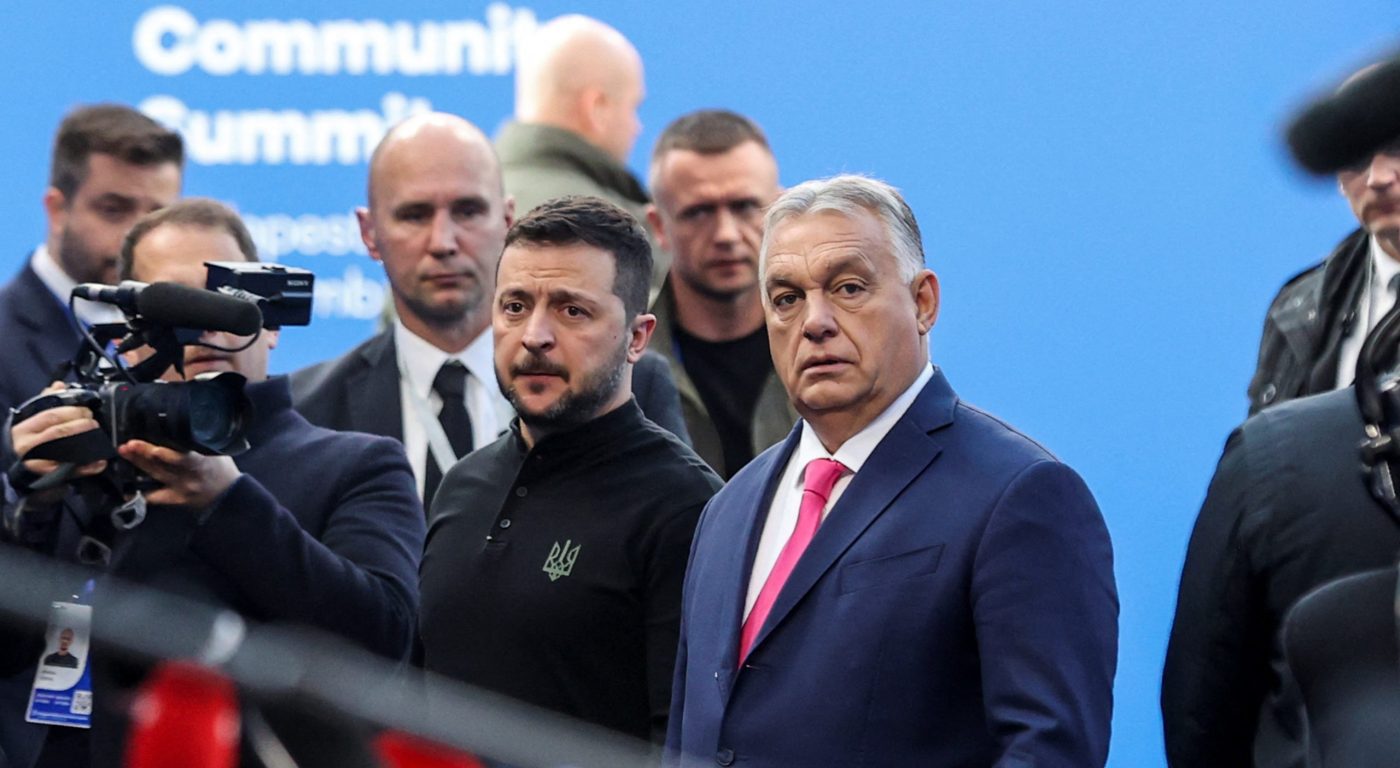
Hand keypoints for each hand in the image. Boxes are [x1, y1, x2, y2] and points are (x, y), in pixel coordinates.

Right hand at [10, 382, 107, 502]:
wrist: (16, 467)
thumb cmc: (28, 440)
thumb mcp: (31, 421)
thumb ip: (46, 402)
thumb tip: (60, 385)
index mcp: (24, 428)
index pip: (50, 416)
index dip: (71, 412)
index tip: (87, 410)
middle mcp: (27, 445)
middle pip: (58, 432)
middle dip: (80, 425)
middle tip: (93, 423)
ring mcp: (36, 463)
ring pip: (64, 451)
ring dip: (86, 443)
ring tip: (99, 437)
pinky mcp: (46, 478)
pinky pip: (69, 471)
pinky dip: (86, 468)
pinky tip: (99, 463)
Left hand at [117, 440, 241, 508]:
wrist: (229, 494)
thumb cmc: (222, 468)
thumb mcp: (216, 450)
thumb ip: (198, 440)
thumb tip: (179, 424)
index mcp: (202, 463)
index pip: (183, 459)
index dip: (167, 455)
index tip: (155, 449)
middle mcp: (189, 476)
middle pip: (163, 464)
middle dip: (144, 453)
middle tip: (129, 444)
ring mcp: (181, 488)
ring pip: (156, 474)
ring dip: (139, 463)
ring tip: (126, 452)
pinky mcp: (176, 498)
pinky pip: (156, 497)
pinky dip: (141, 493)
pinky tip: (127, 489)